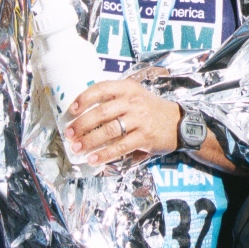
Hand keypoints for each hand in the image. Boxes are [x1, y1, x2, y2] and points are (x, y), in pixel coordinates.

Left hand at [62, 79, 182, 166]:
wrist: (179, 123)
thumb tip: (84, 112)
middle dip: (81, 124)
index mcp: (128, 89)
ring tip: (76, 148)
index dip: (84, 99)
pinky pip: (120, 146)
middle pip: (101, 112)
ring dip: (89, 141)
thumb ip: (115, 100)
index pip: (101, 89)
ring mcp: (140, 120)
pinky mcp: (144, 137)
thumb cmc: (151, 110)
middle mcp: (133, 102)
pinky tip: (93, 159)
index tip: (72, 110)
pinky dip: (104, 154)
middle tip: (69, 133)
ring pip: (109, 130)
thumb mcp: (136, 96)